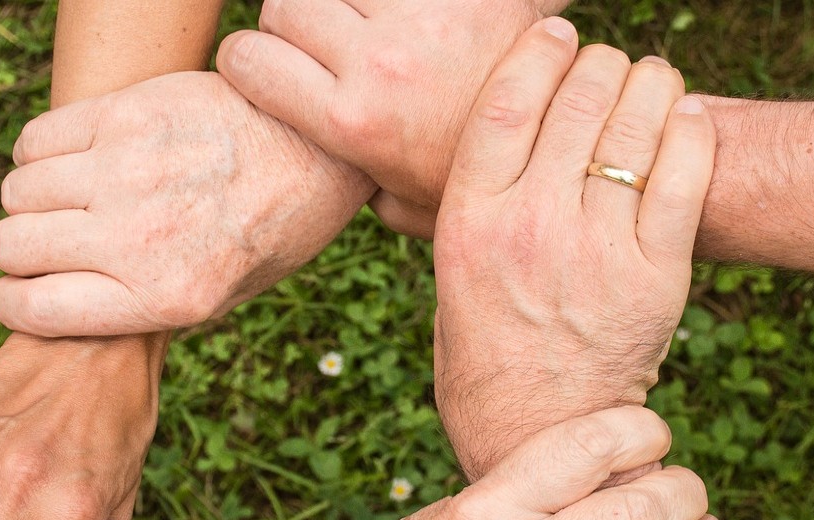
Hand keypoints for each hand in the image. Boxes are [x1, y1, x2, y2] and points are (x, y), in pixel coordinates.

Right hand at [0, 71, 373, 336]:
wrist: (317, 148)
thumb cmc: (270, 230)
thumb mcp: (221, 298)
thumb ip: (142, 308)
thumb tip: (61, 308)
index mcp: (163, 297)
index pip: (31, 309)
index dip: (13, 303)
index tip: (21, 292)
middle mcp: (138, 238)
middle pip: (13, 246)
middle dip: (20, 252)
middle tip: (51, 244)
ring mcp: (127, 171)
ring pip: (18, 191)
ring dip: (31, 201)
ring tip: (68, 200)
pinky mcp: (126, 114)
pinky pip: (36, 139)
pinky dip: (39, 154)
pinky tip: (74, 160)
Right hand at [216, 0, 569, 237]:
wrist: (566, 147)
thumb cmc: (476, 181)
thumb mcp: (403, 205)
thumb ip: (353, 186)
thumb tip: (320, 179)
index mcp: (351, 122)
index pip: (247, 59)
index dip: (247, 60)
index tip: (265, 68)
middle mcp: (378, 64)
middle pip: (286, 5)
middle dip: (291, 23)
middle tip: (321, 45)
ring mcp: (421, 18)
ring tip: (361, 24)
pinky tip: (399, 15)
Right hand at [432, 22, 716, 479]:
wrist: (538, 436)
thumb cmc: (484, 357)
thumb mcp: (446, 280)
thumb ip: (452, 215)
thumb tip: (431, 163)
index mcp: (469, 222)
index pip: (505, 101)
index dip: (537, 52)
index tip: (556, 34)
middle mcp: (530, 227)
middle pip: (577, 99)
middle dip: (599, 64)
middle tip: (608, 65)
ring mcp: (597, 251)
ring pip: (636, 125)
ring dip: (650, 84)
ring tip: (651, 82)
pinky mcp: (656, 277)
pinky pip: (686, 174)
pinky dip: (691, 130)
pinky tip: (686, 118)